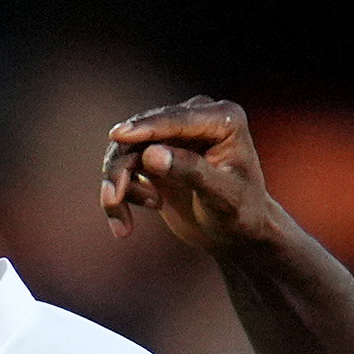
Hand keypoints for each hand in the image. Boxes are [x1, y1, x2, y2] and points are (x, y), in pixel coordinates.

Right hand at [101, 99, 279, 253]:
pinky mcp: (154, 153)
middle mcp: (195, 119)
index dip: (146, 128)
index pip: (177, 119)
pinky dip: (119, 196)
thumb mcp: (223, 198)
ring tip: (122, 226)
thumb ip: (191, 172)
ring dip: (116, 185)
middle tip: (112, 200)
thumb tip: (150, 154)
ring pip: (126, 150)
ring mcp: (172, 134)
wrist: (236, 235)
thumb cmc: (241, 215)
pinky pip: (124, 166)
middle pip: (143, 133)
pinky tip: (128, 224)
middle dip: (121, 167)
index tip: (118, 136)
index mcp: (223, 118)